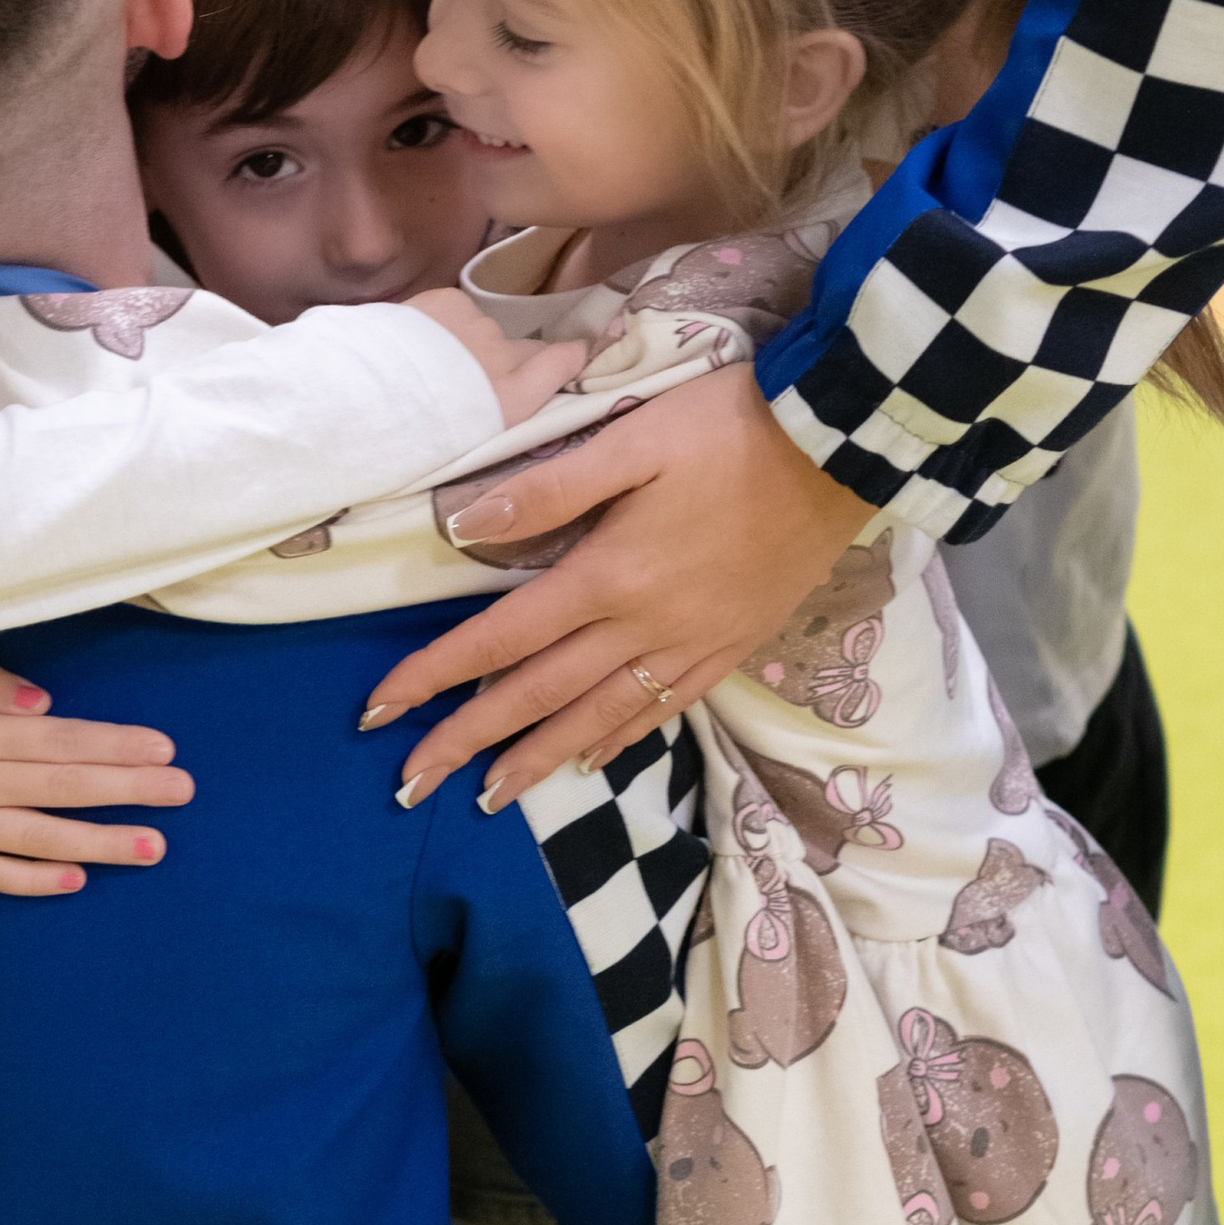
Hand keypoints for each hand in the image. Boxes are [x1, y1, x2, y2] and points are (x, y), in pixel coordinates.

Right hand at [0, 652, 193, 894]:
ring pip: (38, 839)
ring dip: (101, 843)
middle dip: (128, 791)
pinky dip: (34, 880)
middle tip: (182, 794)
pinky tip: (76, 879)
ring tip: (153, 847)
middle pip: (62, 788)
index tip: (164, 750)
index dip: (115, 747)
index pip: (60, 741)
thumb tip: (45, 706)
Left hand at [364, 370, 869, 806]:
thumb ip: (548, 487)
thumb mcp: (631, 439)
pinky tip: (592, 757)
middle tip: (409, 785)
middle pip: (537, 696)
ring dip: (537, 759)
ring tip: (489, 795)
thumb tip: (463, 525)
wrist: (844, 447)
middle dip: (468, 741)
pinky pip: (664, 706)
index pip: (498, 639)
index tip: (379, 709)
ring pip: (598, 717)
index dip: (434, 675)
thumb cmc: (731, 428)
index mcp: (607, 576)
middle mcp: (644, 627)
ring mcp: (692, 643)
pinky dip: (620, 738)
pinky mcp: (733, 643)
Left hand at [404, 286, 586, 429]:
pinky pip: (453, 311)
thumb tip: (505, 402)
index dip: (572, 356)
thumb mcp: (471, 443)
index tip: (576, 352)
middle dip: (503, 362)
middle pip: (519, 350)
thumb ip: (501, 412)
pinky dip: (440, 323)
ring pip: (480, 331)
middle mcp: (507, 358)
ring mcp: (478, 326)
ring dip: (465, 344)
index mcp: (515, 399)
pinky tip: (413, 340)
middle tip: (467, 384)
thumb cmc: (414, 436)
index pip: (564, 362)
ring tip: (427, 365)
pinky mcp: (449, 302)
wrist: (367, 396)